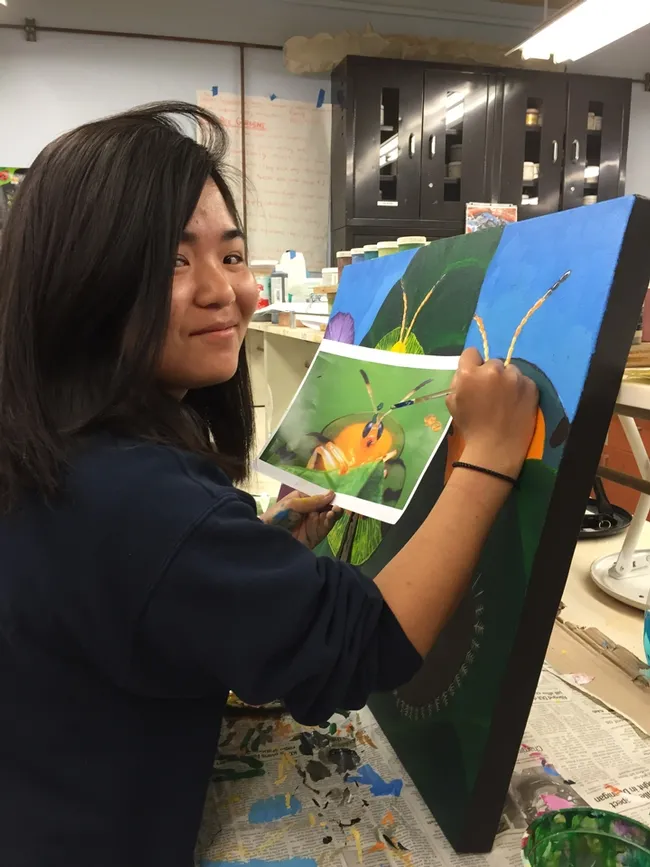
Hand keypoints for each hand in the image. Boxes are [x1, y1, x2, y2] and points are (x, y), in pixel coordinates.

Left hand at [260, 491, 341, 548]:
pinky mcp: (317, 534)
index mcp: (303, 499)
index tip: (335, 495)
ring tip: (336, 509)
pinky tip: (332, 515)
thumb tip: (331, 493)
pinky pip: (327, 526)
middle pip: (327, 505)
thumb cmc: (277, 517)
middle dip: (333, 503)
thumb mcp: (292, 505)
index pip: (319, 495)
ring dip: (334, 511)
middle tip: (338, 503)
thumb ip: (312, 500)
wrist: (269, 541)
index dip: (327, 495)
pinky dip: (332, 520)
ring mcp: (314, 522)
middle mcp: (310, 510)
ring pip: (329, 515)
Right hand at [446, 347, 537, 478]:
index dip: (471, 364)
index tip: (474, 377)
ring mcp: (514, 377)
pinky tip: (516, 404)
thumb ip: (459, 382)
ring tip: (505, 399)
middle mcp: (492, 369)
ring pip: (509, 370)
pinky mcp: (531, 386)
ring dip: (506, 380)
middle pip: (491, 362)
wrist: (495, 448)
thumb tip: (468, 373)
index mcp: (469, 373)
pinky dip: (520, 389)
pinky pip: (523, 380)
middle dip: (490, 374)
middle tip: (490, 392)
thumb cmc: (470, 427)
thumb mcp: (452, 402)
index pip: (470, 353)